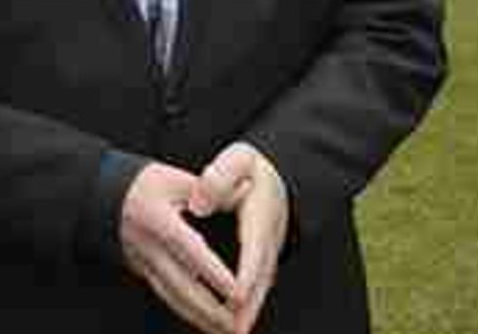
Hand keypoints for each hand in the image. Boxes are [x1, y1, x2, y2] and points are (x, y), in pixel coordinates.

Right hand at [120, 161, 238, 333]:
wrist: (106, 197)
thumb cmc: (147, 185)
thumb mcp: (176, 179)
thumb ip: (212, 189)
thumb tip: (248, 190)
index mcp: (157, 218)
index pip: (187, 248)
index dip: (211, 270)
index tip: (235, 288)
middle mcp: (148, 246)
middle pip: (180, 284)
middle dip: (210, 308)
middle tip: (237, 322)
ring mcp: (143, 263)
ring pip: (173, 297)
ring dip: (201, 317)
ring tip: (228, 330)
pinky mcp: (144, 273)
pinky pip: (168, 297)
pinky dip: (189, 313)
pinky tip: (208, 323)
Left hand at [189, 142, 289, 333]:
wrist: (279, 174)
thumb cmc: (251, 168)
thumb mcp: (238, 160)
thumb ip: (219, 177)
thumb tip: (198, 203)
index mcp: (261, 214)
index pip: (255, 247)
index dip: (247, 273)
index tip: (238, 295)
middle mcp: (269, 238)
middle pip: (260, 276)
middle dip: (248, 305)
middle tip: (234, 328)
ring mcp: (270, 251)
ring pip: (261, 286)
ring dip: (248, 311)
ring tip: (232, 333)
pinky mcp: (265, 259)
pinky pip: (258, 285)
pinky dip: (249, 305)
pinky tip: (233, 321)